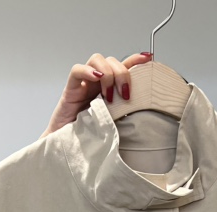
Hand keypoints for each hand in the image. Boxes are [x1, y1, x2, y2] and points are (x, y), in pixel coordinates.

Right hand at [39, 52, 153, 138]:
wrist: (68, 146)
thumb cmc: (89, 135)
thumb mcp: (115, 122)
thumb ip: (125, 112)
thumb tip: (146, 111)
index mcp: (110, 88)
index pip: (123, 66)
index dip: (135, 60)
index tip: (148, 59)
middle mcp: (97, 82)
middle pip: (112, 61)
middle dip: (122, 73)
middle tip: (125, 95)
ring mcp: (84, 84)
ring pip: (97, 60)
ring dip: (107, 74)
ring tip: (109, 94)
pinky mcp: (70, 89)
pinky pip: (77, 70)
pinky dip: (87, 71)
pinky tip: (96, 77)